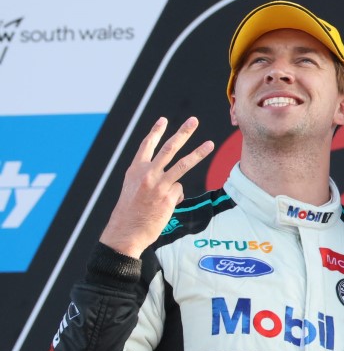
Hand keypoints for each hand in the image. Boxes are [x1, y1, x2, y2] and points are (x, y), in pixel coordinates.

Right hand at [100, 117, 214, 258]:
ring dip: (198, 153)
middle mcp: (147, 173)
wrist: (125, 231)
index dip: (156, 132)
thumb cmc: (130, 211)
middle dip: (182, 133)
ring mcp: (158, 184)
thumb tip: (173, 180)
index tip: (164, 120)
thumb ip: (149, 178)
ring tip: (210, 144)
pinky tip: (164, 207)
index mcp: (135, 170)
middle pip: (169, 148)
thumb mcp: (133, 188)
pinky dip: (175, 198)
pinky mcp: (168, 196)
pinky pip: (179, 191)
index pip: (146, 145)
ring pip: (183, 164)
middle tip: (193, 121)